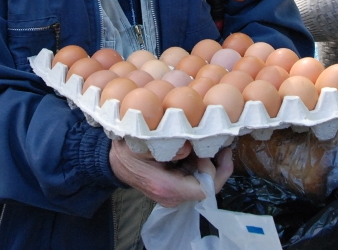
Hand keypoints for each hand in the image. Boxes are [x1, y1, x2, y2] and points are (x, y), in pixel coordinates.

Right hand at [109, 140, 232, 207]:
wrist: (115, 162)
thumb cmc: (128, 150)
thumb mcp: (143, 142)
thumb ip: (166, 146)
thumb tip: (189, 148)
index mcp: (166, 187)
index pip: (203, 189)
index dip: (211, 170)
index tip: (205, 151)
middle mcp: (173, 197)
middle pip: (208, 188)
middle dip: (218, 166)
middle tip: (222, 145)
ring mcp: (175, 195)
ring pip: (204, 183)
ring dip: (211, 164)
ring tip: (212, 142)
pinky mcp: (176, 188)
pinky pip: (196, 180)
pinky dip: (202, 164)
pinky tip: (200, 148)